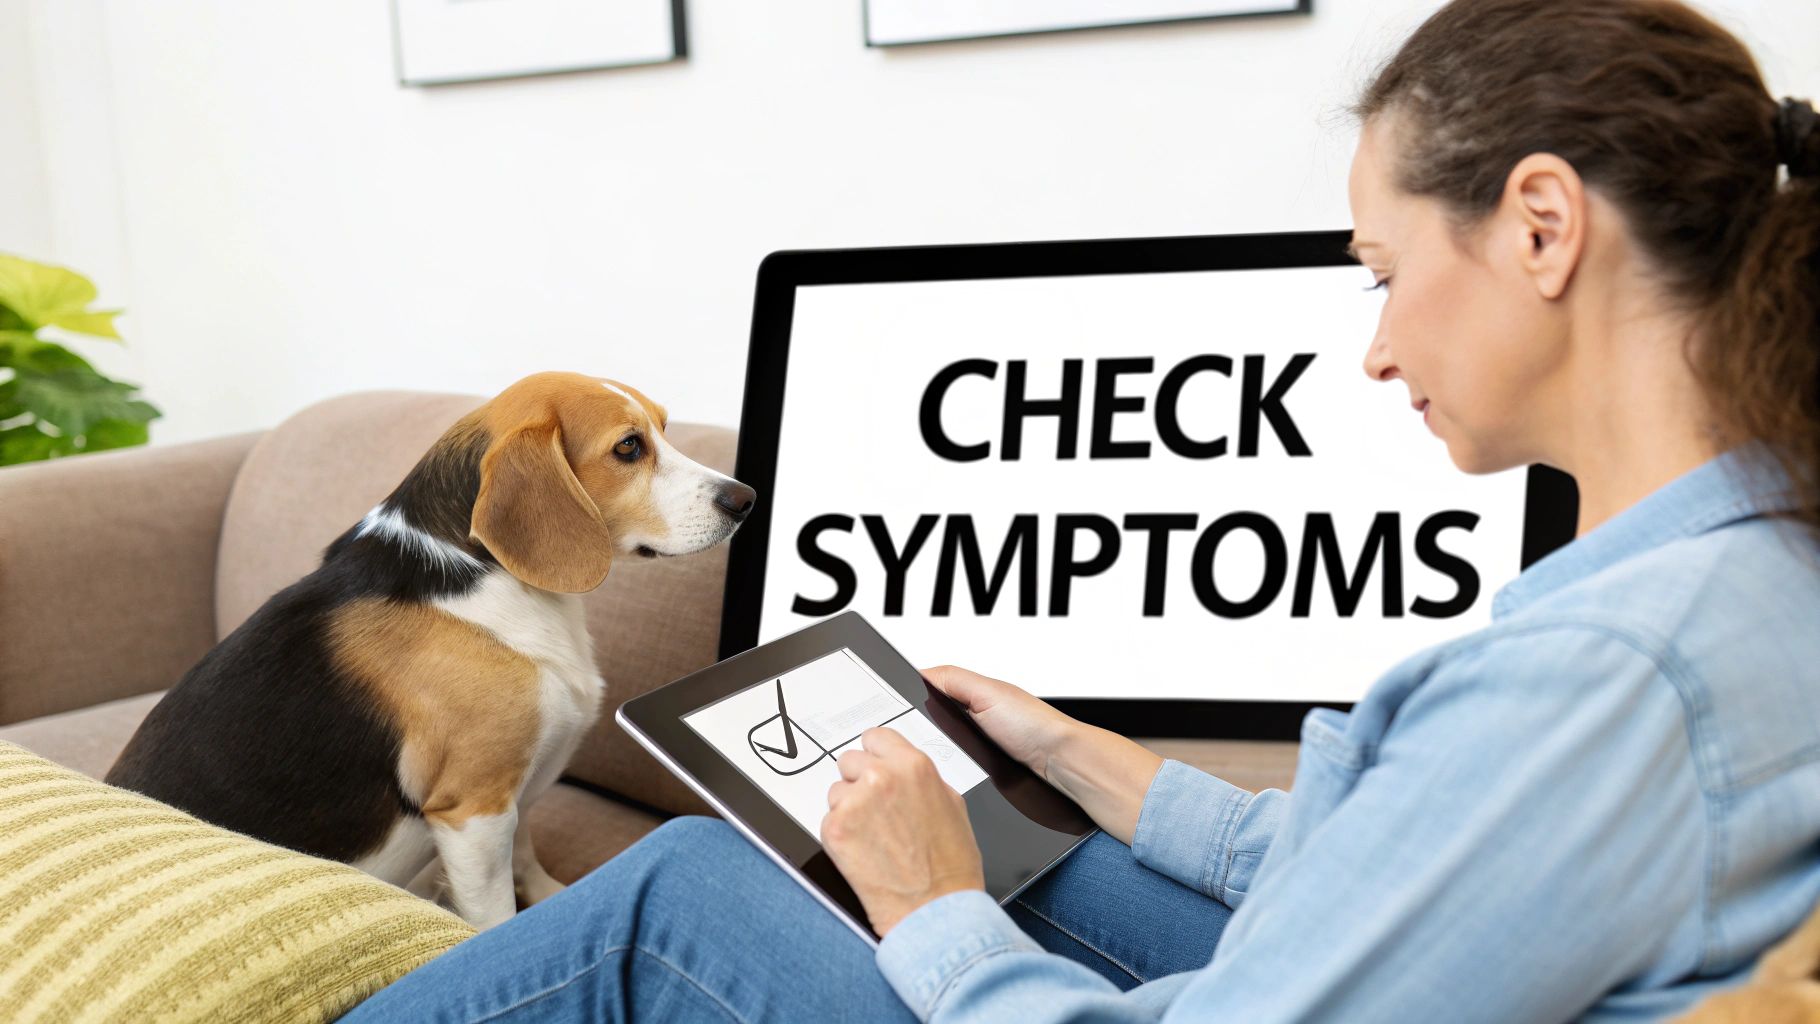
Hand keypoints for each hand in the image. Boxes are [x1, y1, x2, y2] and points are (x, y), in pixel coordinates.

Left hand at [822, 726, 984, 936]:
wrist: (935, 909)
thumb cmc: (950, 866)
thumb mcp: (951, 804)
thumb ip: (922, 779)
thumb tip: (905, 772)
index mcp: (913, 766)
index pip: (875, 737)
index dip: (874, 755)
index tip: (873, 766)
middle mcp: (881, 777)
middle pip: (849, 761)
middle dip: (858, 782)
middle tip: (874, 810)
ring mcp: (854, 803)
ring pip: (836, 792)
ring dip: (848, 810)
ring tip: (873, 837)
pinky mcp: (834, 830)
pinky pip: (828, 820)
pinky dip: (841, 836)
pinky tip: (864, 852)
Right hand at [922, 664, 1162, 844]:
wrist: (1060, 764)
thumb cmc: (1035, 726)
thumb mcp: (987, 692)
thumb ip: (953, 679)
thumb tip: (920, 672)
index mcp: (971, 694)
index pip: (929, 694)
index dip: (912, 702)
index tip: (897, 713)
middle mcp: (973, 719)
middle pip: (929, 727)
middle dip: (921, 734)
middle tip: (920, 740)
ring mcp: (977, 746)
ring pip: (939, 752)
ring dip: (934, 757)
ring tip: (938, 759)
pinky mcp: (982, 770)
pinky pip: (954, 770)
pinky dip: (950, 772)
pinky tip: (952, 774)